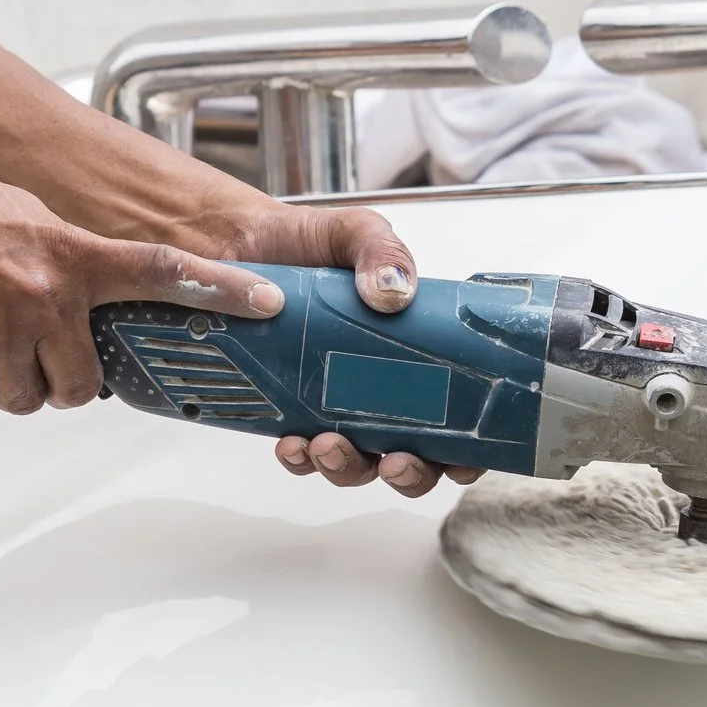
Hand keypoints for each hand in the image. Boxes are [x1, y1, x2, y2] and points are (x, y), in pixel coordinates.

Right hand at [0, 143, 283, 415]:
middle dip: (60, 380)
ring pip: (30, 400)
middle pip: (82, 384)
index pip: (164, 270)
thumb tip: (95, 290)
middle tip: (32, 350)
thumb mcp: (28, 218)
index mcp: (74, 254)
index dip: (220, 289)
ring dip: (9, 384)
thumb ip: (71, 258)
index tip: (268, 301)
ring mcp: (6, 330)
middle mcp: (48, 296)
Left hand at [217, 200, 484, 499]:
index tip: (462, 463)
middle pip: (415, 458)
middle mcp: (383, 388)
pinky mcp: (292, 410)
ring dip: (348, 467)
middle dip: (409, 473)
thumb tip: (392, 293)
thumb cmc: (308, 243)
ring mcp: (337, 405)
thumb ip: (381, 251)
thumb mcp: (355, 233)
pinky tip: (291, 440)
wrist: (237, 244)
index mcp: (417, 352)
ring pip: (358, 464)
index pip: (460, 418)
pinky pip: (303, 454)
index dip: (469, 452)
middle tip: (394, 459)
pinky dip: (299, 457)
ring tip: (326, 444)